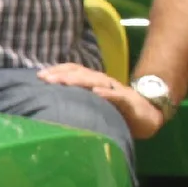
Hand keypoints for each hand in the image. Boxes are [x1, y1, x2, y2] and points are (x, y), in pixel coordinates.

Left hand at [38, 64, 164, 139]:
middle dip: (62, 75)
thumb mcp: (93, 105)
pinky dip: (106, 94)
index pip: (74, 70)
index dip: (57, 70)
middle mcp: (103, 82)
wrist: (147, 116)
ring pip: (96, 81)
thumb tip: (50, 102)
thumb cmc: (116, 111)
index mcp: (93, 82)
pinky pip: (117, 96)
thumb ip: (77, 101)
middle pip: (81, 74)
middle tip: (45, 79)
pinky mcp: (129, 101)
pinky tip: (96, 93)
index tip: (39, 76)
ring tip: (63, 81)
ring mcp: (116, 90)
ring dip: (79, 80)